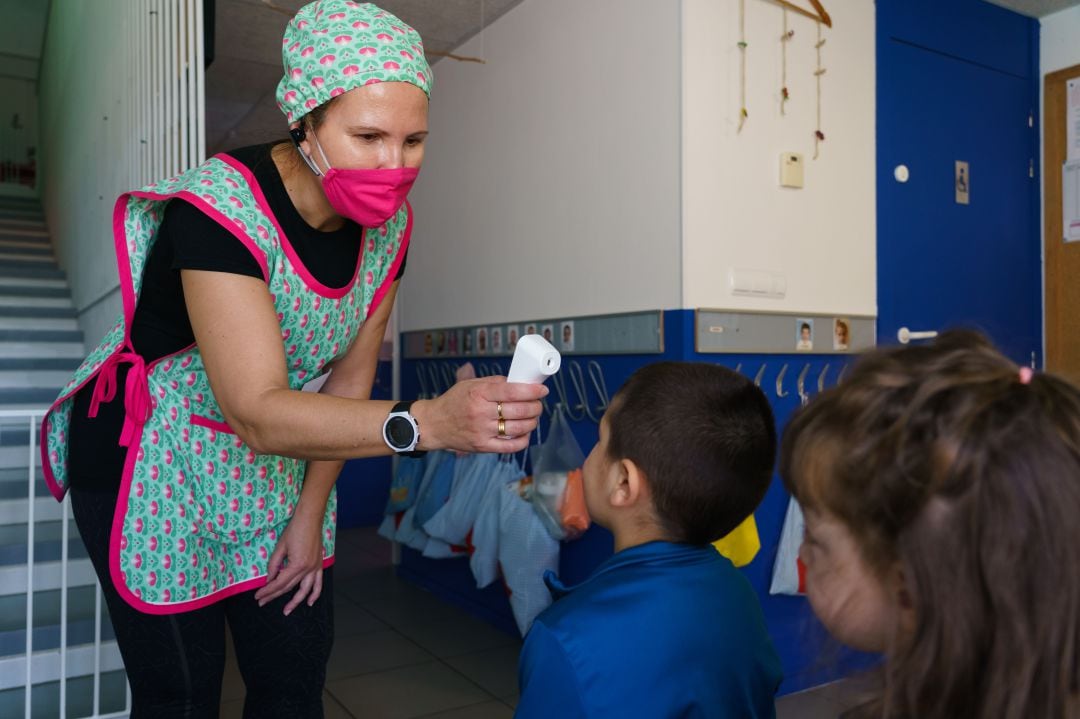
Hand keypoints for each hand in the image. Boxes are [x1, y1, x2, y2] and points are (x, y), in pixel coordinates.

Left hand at [254, 505, 324, 614]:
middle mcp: (307, 569)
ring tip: (287, 611)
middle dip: (274, 596)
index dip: (267, 591)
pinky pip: (318, 583)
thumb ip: (274, 565)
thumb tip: (269, 579)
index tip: (258, 596)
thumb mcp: (280, 547)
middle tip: (262, 603)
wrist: (310, 519)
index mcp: (297, 565)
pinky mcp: (319, 565)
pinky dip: (315, 594)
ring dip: (296, 602)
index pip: (279, 583)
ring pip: (305, 590)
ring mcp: (315, 568)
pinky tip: (310, 602)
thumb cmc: (294, 530)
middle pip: (289, 587)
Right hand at [414, 376, 546, 453]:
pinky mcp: (483, 446)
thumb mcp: (470, 384)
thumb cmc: (453, 402)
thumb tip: (519, 383)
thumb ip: (494, 383)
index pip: (512, 391)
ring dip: (532, 422)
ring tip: (533, 417)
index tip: (542, 390)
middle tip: (538, 403)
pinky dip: (523, 439)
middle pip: (519, 410)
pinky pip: (511, 446)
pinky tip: (525, 432)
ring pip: (518, 428)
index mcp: (479, 393)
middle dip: (535, 406)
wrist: (434, 424)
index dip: (531, 390)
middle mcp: (481, 413)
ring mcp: (482, 431)